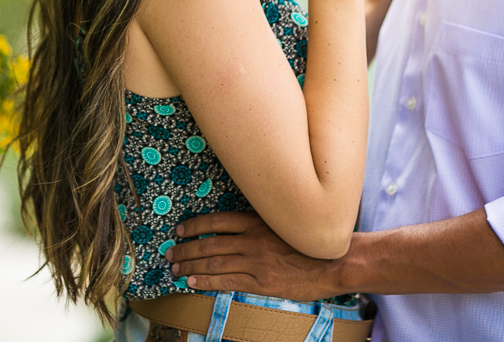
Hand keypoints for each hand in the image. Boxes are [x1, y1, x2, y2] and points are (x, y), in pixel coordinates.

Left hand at [167, 212, 341, 301]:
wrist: (334, 261)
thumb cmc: (310, 242)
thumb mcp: (283, 224)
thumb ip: (260, 226)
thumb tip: (236, 230)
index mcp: (258, 221)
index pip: (217, 220)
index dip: (195, 225)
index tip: (180, 230)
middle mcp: (253, 239)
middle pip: (210, 242)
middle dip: (186, 249)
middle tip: (170, 254)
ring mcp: (256, 261)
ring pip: (214, 261)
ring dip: (191, 265)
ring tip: (175, 270)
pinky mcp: (262, 281)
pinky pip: (227, 281)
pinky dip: (206, 281)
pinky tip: (192, 282)